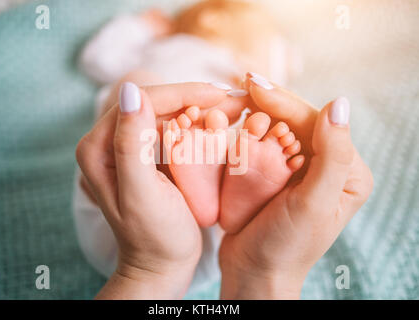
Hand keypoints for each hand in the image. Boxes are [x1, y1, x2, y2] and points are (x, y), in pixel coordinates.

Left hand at [76, 82, 246, 298]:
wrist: (161, 263)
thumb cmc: (154, 237)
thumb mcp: (142, 194)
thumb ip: (131, 145)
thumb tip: (130, 91)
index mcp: (97, 148)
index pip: (140, 102)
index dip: (180, 93)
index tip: (218, 93)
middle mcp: (107, 143)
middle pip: (154, 104)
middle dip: (193, 98)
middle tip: (231, 98)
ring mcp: (126, 147)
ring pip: (165, 113)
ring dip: (198, 108)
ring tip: (231, 106)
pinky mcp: (145, 155)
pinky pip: (171, 128)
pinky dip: (196, 124)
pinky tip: (218, 122)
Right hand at [219, 75, 372, 298]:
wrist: (255, 271)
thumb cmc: (286, 245)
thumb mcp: (314, 203)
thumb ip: (332, 155)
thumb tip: (340, 104)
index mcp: (348, 171)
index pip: (316, 124)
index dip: (285, 102)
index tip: (252, 84)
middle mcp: (328, 166)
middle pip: (298, 121)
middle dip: (270, 101)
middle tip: (242, 81)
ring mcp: (301, 169)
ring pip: (280, 128)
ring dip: (259, 110)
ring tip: (237, 95)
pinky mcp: (279, 174)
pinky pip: (265, 143)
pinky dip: (250, 128)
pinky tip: (237, 116)